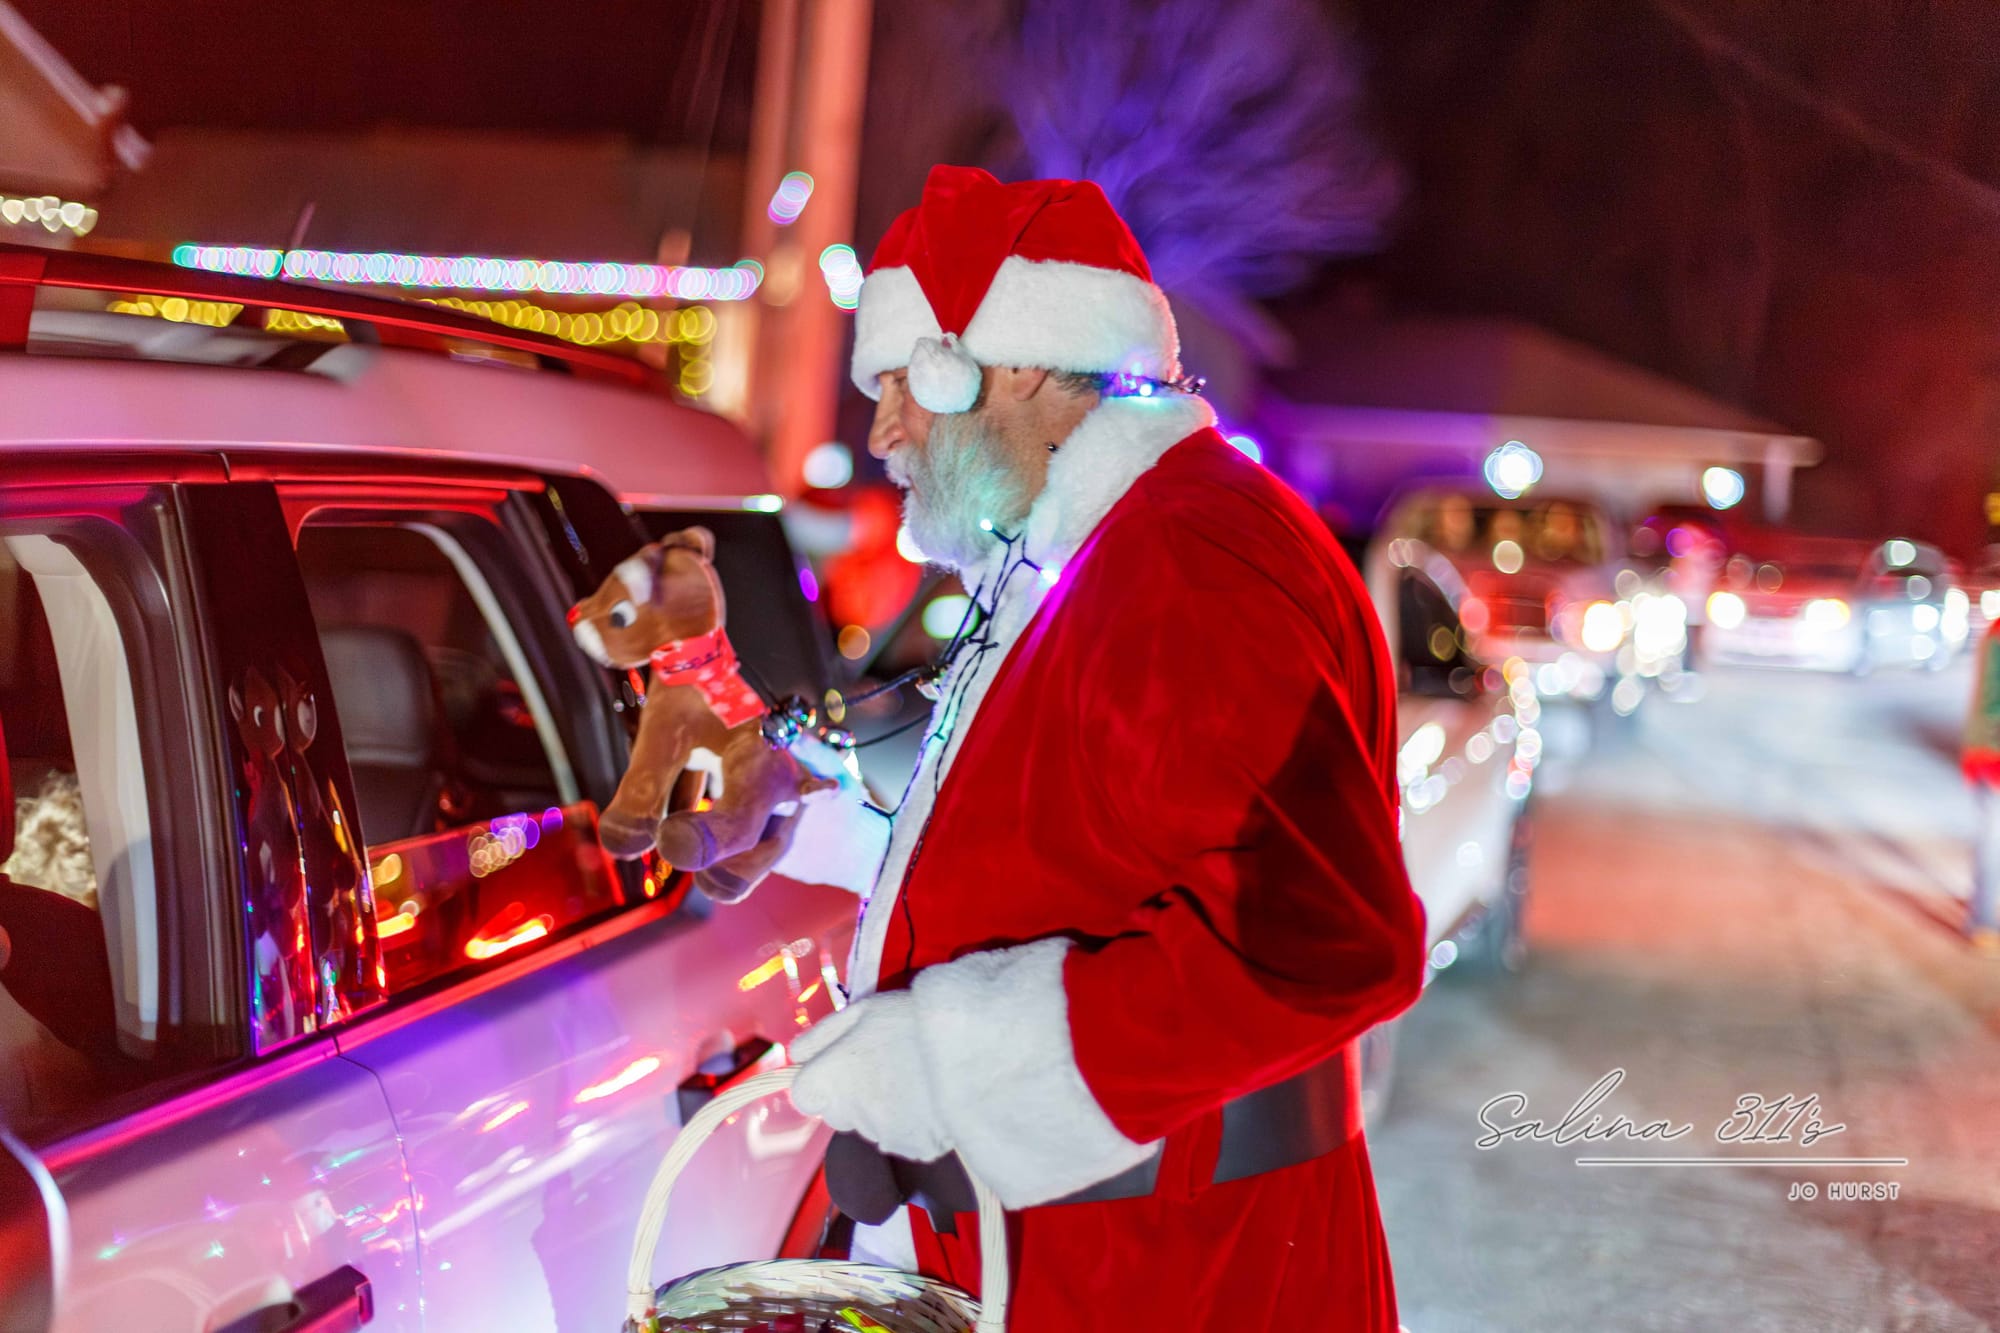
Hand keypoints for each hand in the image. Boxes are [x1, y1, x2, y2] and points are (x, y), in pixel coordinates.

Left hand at [789, 991, 949, 1161]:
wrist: (968, 1044)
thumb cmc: (910, 1019)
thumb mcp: (861, 1012)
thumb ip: (819, 1036)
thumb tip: (794, 1056)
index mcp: (829, 1078)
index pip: (803, 1094)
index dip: (821, 1079)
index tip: (844, 1065)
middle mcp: (847, 1113)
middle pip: (836, 1112)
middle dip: (850, 1095)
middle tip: (883, 1066)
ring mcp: (880, 1134)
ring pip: (867, 1126)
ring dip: (880, 1108)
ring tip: (911, 1078)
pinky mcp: (911, 1149)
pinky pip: (899, 1138)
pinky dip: (909, 1124)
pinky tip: (927, 1099)